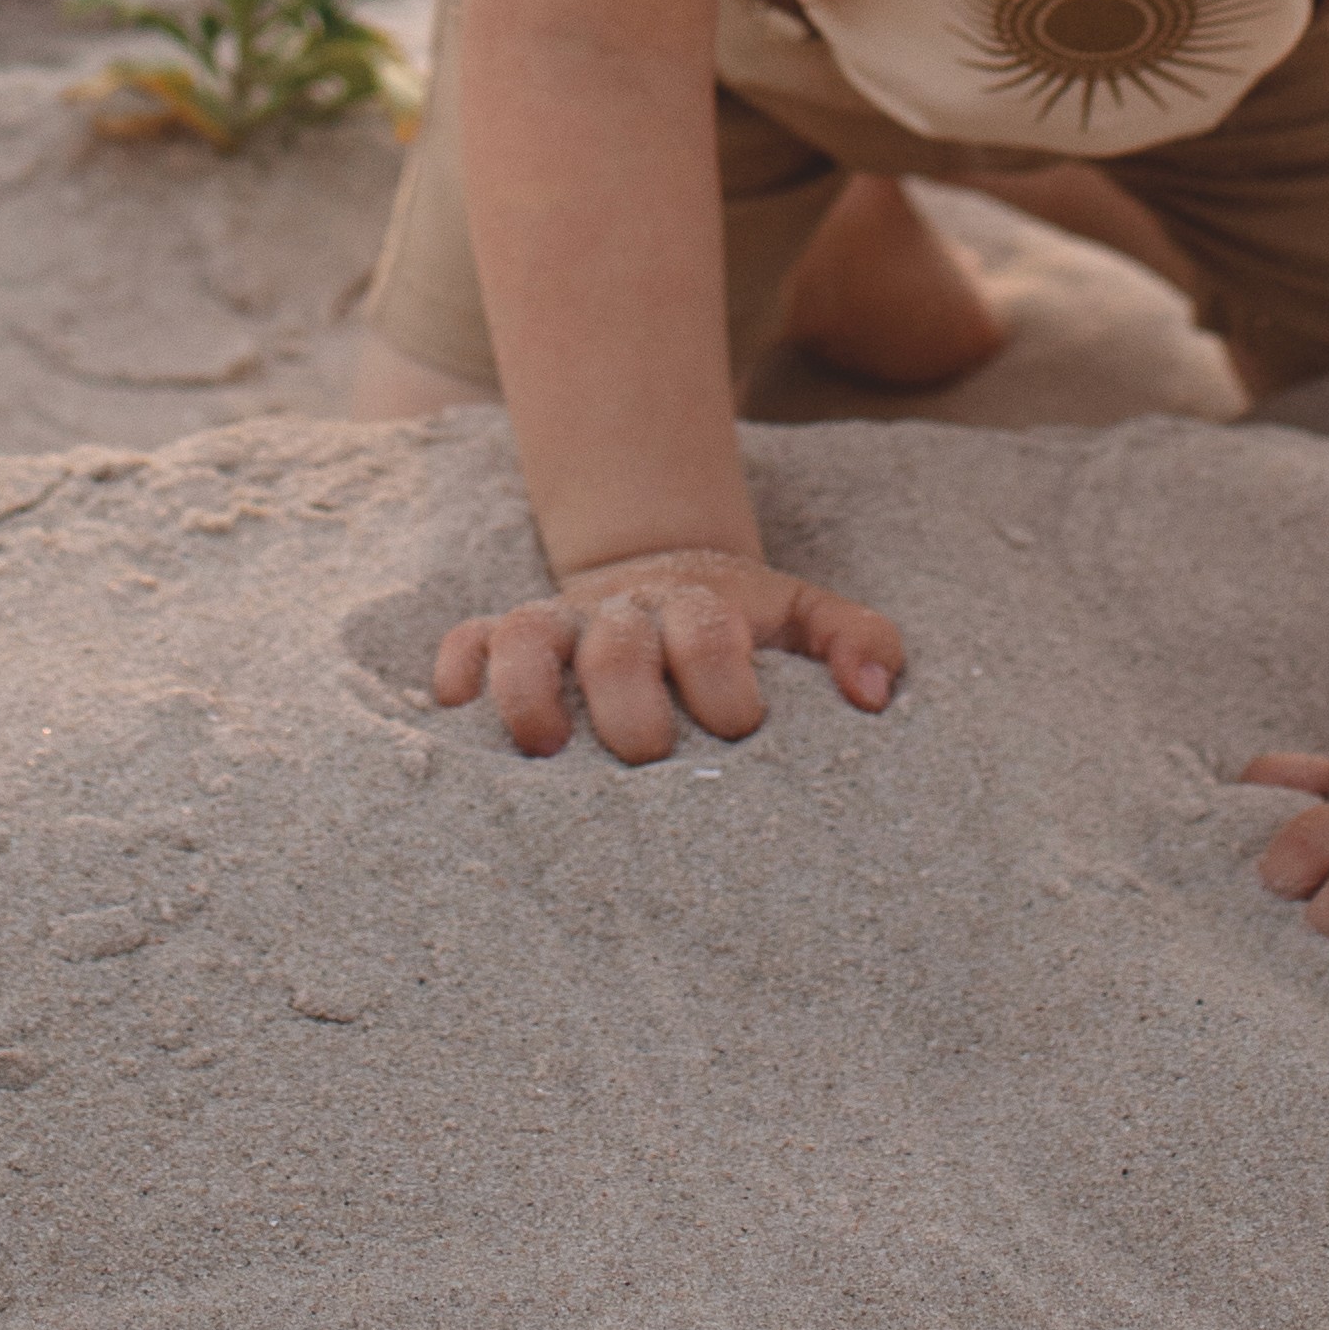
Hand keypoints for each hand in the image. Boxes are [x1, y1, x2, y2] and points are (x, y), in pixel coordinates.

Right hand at [436, 545, 904, 765]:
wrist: (665, 575)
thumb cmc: (744, 628)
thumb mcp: (805, 618)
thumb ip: (858, 641)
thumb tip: (873, 695)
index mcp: (701, 606)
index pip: (710, 630)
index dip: (723, 677)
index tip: (740, 727)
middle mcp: (625, 613)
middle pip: (617, 644)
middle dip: (630, 701)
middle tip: (648, 755)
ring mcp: (561, 624)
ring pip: (525, 637)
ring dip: (529, 691)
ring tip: (543, 751)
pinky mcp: (507, 638)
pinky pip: (464, 641)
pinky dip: (455, 672)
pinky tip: (455, 713)